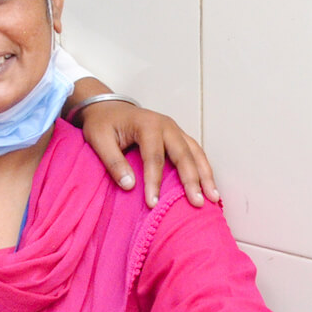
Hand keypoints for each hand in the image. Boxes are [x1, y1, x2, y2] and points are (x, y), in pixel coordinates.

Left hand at [79, 101, 218, 209]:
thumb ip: (112, 161)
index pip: (154, 156)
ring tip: (213, 199)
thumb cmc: (103, 124)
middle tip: (197, 203)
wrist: (108, 108)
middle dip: (191, 180)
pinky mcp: (178, 137)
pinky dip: (204, 169)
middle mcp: (166, 125)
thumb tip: (129, 186)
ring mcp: (175, 130)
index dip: (154, 181)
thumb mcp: (99, 139)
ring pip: (195, 153)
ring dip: (206, 176)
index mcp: (147, 124)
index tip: (153, 203)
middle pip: (183, 154)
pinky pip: (195, 153)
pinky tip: (208, 187)